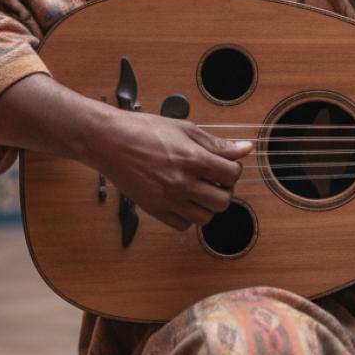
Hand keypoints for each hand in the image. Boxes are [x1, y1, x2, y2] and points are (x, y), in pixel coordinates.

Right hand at [95, 110, 252, 231]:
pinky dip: (189, 216)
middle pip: (223, 201)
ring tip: (200, 190)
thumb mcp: (185, 129)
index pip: (232, 174)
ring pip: (205, 218)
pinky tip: (184, 199)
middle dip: (224, 190)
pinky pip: (184, 225)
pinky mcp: (155, 210)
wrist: (110, 142)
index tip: (226, 166)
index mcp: (192, 159)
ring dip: (208, 205)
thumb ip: (217, 144)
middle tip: (215, 180)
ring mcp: (168, 199)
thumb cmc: (144, 131)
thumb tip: (245, 149)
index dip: (233, 170)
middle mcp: (182, 182)